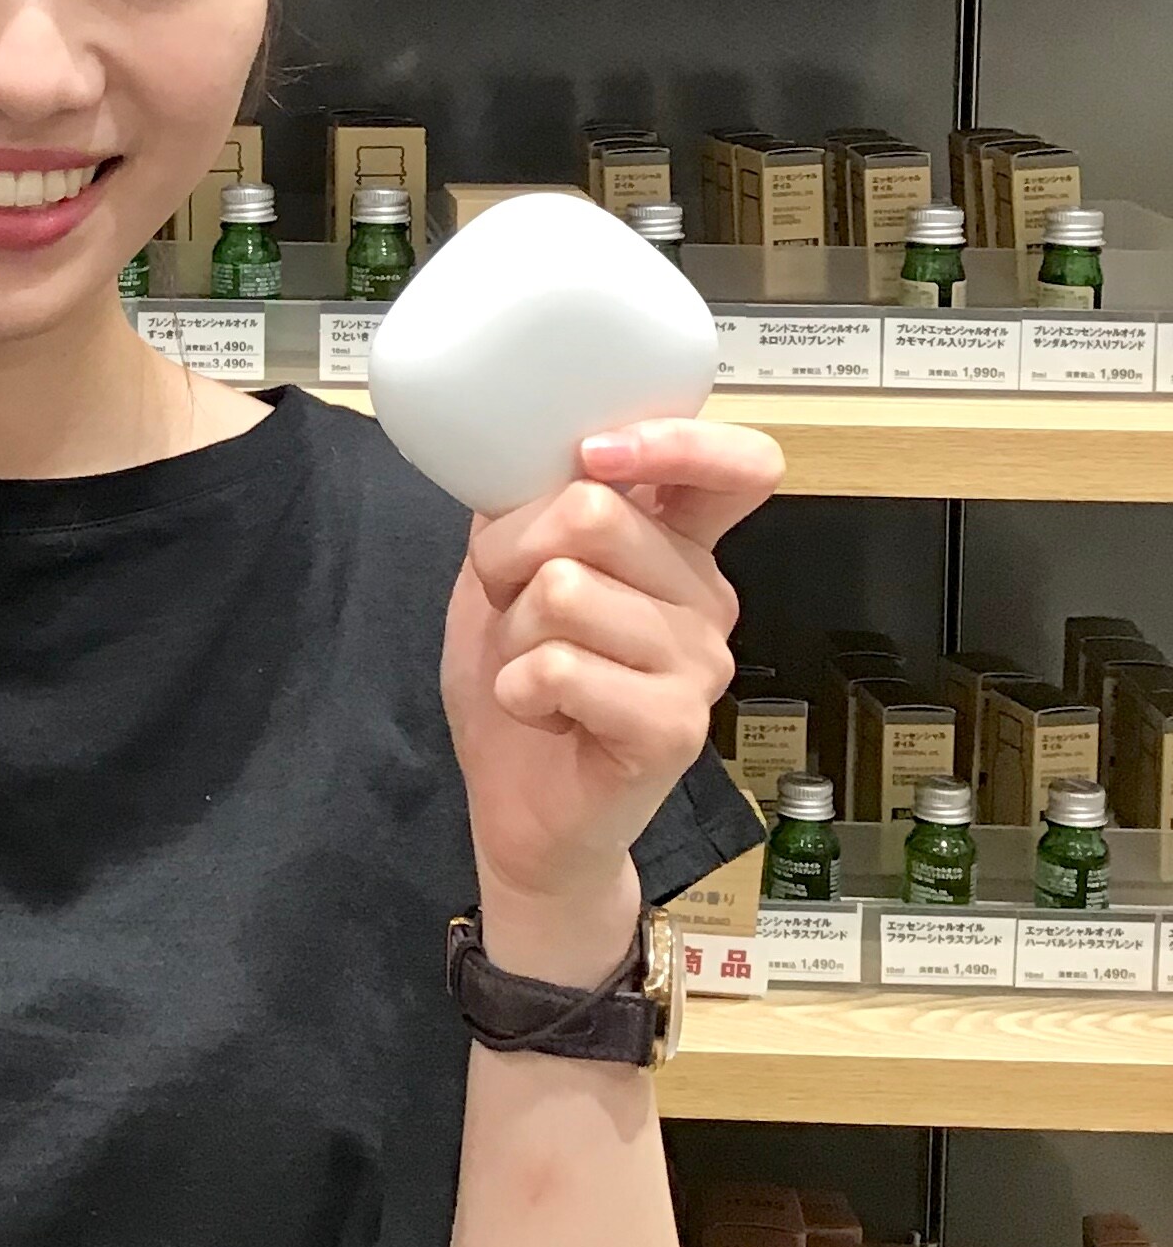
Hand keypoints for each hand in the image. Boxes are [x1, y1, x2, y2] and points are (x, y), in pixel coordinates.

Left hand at [439, 421, 781, 980]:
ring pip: (564, 588)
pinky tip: (542, 712)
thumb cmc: (520, 675)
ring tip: (534, 667)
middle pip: (594, 510)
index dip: (675, 440)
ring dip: (513, 630)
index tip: (595, 453)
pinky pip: (561, 665)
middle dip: (509, 553)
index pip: (739, 464)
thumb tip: (526, 442)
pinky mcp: (675, 724)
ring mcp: (700, 661)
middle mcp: (706, 593)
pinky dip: (520, 686)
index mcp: (676, 541)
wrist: (518, 806)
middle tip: (512, 605)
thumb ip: (530, 500)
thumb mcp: (507, 565)